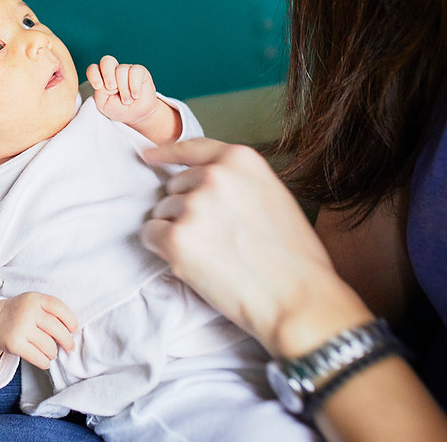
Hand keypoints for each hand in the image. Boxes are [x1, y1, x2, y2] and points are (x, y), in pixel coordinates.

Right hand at [0, 292, 77, 370]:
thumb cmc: (20, 313)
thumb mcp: (33, 303)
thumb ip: (51, 311)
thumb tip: (72, 332)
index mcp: (35, 298)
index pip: (59, 307)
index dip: (70, 320)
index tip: (74, 329)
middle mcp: (28, 311)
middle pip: (57, 329)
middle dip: (67, 341)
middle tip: (69, 347)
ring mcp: (20, 327)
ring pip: (49, 346)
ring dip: (53, 353)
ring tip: (51, 352)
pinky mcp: (14, 344)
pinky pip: (38, 357)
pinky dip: (45, 362)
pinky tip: (44, 360)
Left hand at [86, 55, 161, 126]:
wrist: (137, 116)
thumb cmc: (118, 109)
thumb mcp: (104, 104)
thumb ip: (100, 91)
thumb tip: (107, 81)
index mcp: (102, 77)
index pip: (93, 69)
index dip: (93, 74)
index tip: (98, 86)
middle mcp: (114, 71)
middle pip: (107, 61)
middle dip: (107, 74)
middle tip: (112, 87)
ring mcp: (126, 70)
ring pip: (121, 69)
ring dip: (123, 88)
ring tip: (127, 101)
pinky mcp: (140, 71)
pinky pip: (135, 71)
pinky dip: (134, 85)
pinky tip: (135, 95)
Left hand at [140, 138, 372, 357]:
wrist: (297, 299)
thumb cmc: (293, 257)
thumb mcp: (273, 196)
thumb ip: (238, 182)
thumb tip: (206, 183)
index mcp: (240, 160)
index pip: (192, 148)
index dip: (167, 153)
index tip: (150, 156)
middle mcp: (213, 176)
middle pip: (175, 186)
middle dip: (185, 208)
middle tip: (214, 237)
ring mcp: (193, 205)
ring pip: (162, 212)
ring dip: (175, 230)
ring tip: (211, 254)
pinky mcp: (176, 238)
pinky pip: (150, 235)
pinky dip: (161, 249)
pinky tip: (191, 263)